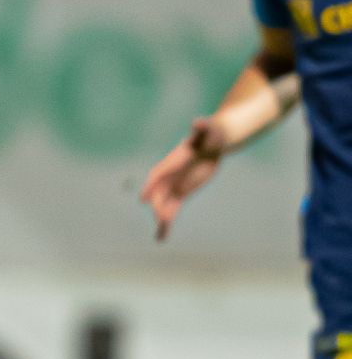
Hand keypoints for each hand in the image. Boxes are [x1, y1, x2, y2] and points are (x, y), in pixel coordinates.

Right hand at [138, 119, 224, 241]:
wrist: (214, 141)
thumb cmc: (211, 133)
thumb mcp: (208, 129)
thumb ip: (202, 126)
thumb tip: (198, 121)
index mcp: (174, 161)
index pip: (159, 175)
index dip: (151, 186)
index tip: (143, 198)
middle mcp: (170, 175)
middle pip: (160, 193)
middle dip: (159, 206)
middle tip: (161, 219)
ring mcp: (175, 185)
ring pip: (165, 205)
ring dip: (162, 219)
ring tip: (161, 236)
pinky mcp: (182, 193)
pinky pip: (172, 209)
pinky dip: (166, 223)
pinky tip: (161, 237)